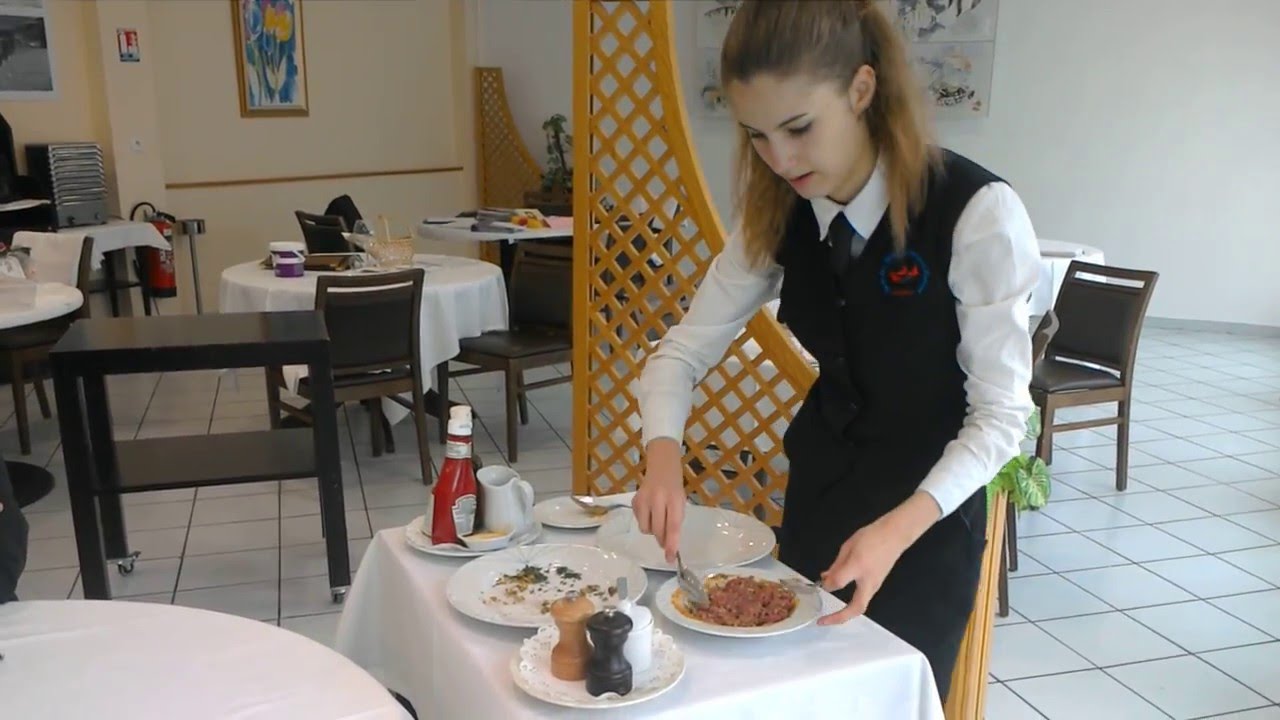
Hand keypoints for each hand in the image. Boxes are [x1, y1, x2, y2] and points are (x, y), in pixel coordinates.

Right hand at [633, 438, 684, 563]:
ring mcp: (643, 499)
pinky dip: (645, 522)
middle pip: (658, 530)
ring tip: (658, 520)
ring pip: (646, 529)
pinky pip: (639, 521)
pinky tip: (650, 511)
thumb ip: (675, 521)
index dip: (672, 544)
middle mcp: (657, 498)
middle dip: (662, 540)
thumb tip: (667, 545)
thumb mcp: (680, 502)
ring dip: (653, 531)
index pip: (673, 526)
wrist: (662, 466)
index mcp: (674, 499)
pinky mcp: (634, 500)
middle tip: (667, 543)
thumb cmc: (674, 487)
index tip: (671, 558)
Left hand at [816, 519, 906, 625]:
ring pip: (860, 605)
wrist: (895, 534)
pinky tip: (839, 592)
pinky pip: (861, 596)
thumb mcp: (848, 547)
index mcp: (859, 567)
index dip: (827, 584)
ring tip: (828, 614)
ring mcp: (875, 585)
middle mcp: (868, 581)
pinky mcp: (876, 584)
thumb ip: (837, 566)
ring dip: (844, 612)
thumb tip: (826, 580)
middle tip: (822, 621)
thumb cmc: (871, 537)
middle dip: (839, 618)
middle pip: (857, 608)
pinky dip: (849, 600)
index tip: (820, 584)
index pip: (839, 582)